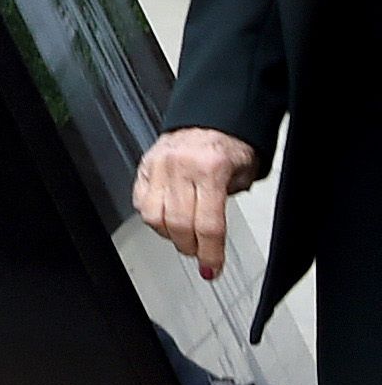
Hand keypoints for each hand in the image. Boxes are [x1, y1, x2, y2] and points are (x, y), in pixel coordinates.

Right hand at [133, 127, 258, 281]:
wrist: (210, 116)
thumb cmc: (230, 144)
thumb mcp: (244, 173)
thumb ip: (229, 202)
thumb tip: (214, 236)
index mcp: (210, 168)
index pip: (208, 224)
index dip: (210, 253)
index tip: (212, 268)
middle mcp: (180, 166)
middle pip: (180, 225)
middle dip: (191, 248)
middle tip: (200, 254)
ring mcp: (158, 165)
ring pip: (154, 217)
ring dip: (170, 235)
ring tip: (183, 237)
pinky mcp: (144, 166)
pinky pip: (140, 202)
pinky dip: (153, 218)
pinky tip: (167, 219)